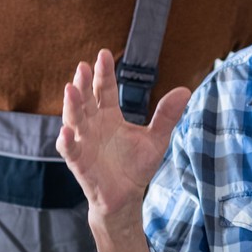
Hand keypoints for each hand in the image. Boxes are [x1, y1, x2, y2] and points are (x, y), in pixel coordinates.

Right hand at [56, 49, 189, 224]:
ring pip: (74, 119)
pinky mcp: (79, 162)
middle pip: (85, 100)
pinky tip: (67, 131)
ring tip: (71, 89)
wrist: (126, 198)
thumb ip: (166, 115)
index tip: (103, 54)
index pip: (104, 90)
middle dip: (83, 83)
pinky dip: (66, 140)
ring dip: (71, 105)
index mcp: (110, 116)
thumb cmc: (136, 166)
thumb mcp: (156, 139)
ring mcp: (83, 142)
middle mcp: (93, 125)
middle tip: (82, 66)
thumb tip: (185, 90)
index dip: (103, 73)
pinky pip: (70, 149)